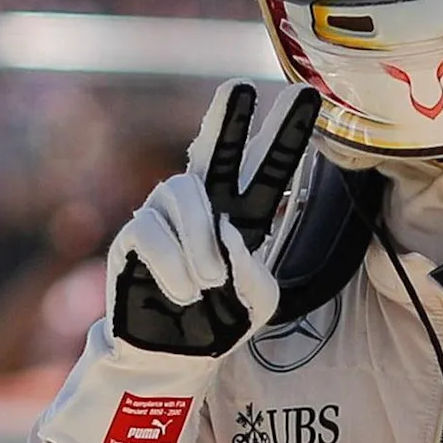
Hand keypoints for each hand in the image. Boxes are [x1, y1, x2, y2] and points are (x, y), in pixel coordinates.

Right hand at [109, 79, 318, 357]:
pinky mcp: (135, 233)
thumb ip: (255, 270)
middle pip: (217, 149)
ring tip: (207, 283)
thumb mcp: (258, 304)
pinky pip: (155, 234)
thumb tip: (226, 231)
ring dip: (200, 244)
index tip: (308, 94)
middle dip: (229, 117)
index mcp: (243, 215)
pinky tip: (180, 291)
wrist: (169, 355)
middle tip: (240, 87)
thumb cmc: (216, 323)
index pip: (269, 167)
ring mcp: (166, 216)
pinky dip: (174, 267)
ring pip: (186, 198)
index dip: (288, 133)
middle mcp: (204, 205)